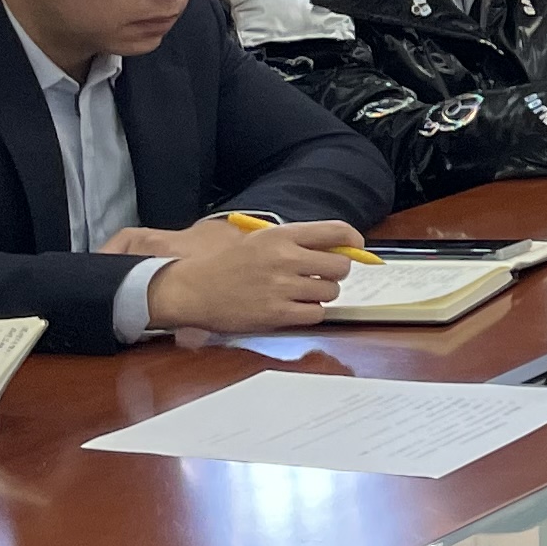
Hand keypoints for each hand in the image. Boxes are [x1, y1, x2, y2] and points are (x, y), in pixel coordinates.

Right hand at [140, 218, 359, 332]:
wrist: (191, 289)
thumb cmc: (225, 264)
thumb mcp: (259, 240)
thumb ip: (296, 242)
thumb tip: (337, 248)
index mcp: (281, 236)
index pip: (336, 231)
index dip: (353, 241)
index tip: (355, 248)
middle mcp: (285, 259)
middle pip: (340, 266)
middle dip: (335, 272)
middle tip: (320, 276)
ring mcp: (282, 287)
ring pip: (330, 292)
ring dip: (321, 295)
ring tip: (300, 293)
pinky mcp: (277, 314)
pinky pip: (316, 314)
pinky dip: (310, 312)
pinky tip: (293, 307)